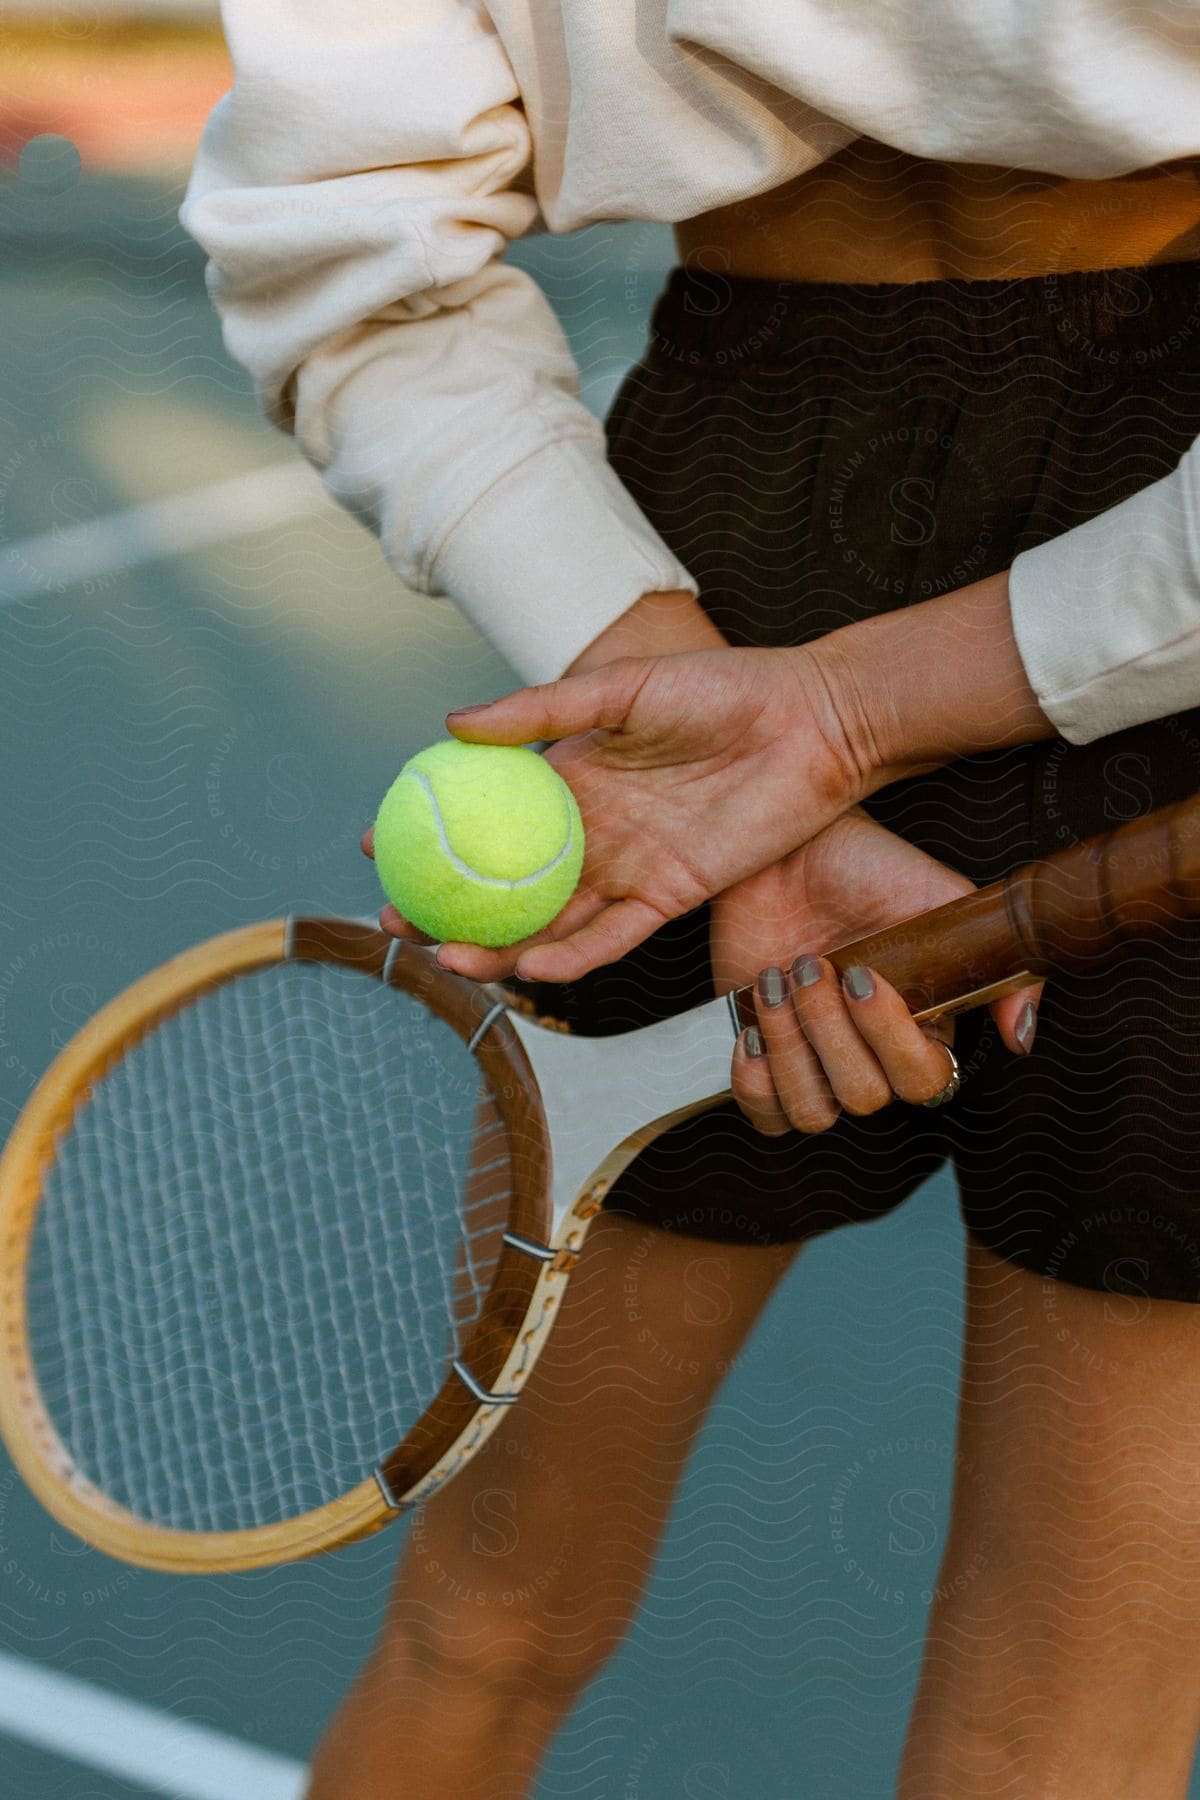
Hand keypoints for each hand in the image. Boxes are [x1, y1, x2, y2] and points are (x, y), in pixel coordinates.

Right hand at [421, 642, 864, 983]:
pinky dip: (573, 957)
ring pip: (550, 921)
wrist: (813, 724)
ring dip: (498, 946)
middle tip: (394, 922)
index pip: (484, 813)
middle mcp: (592, 829)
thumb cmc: (723, 690)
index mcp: (571, 776)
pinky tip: (531, 966)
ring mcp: (629, 867)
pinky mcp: (671, 896)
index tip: (373, 841)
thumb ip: (544, 711)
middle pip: (504, 882)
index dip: (428, 829)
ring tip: (446, 959)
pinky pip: (613, 938)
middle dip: (445, 907)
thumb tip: (453, 724)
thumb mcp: (624, 688)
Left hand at [712, 809, 1041, 1135]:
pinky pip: (763, 1113)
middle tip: (813, 964)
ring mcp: (813, 1062)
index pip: (924, 1082)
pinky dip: (753, 1080)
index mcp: (919, 1028)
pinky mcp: (761, 1060)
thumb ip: (998, 967)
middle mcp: (867, 1055)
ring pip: (812, 1113)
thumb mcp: (944, 900)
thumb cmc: (868, 870)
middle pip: (863, 1097)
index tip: (863, 976)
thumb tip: (1021, 1036)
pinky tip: (753, 1026)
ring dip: (791, 1049)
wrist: (790, 851)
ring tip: (778, 984)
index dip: (892, 1041)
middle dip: (831, 1029)